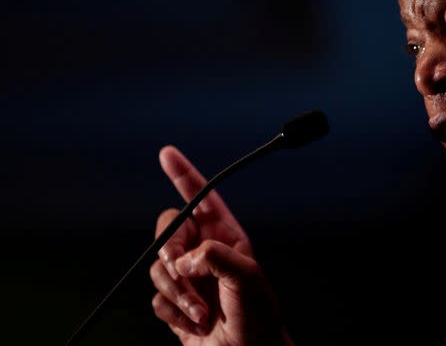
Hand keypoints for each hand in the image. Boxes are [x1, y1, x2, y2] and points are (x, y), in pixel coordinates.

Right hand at [149, 146, 292, 345]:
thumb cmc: (258, 318)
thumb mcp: (246, 276)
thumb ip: (214, 255)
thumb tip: (183, 257)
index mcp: (226, 236)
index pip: (202, 198)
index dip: (184, 175)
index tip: (167, 154)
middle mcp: (205, 252)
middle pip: (168, 230)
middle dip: (169, 249)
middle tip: (183, 269)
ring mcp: (189, 278)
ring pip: (158, 268)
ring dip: (178, 293)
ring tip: (202, 311)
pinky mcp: (176, 304)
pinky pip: (155, 298)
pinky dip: (173, 313)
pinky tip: (195, 323)